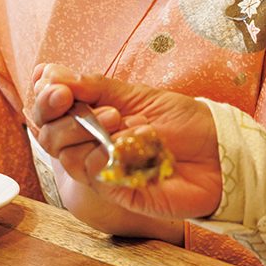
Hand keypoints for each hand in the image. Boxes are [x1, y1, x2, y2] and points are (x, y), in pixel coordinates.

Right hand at [32, 64, 221, 219]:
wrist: (220, 151)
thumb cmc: (183, 121)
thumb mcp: (137, 93)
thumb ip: (93, 86)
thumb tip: (49, 73)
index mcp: (93, 118)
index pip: (50, 112)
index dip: (45, 99)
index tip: (56, 86)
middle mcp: (92, 145)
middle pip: (49, 137)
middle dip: (59, 115)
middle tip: (78, 99)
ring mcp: (104, 170)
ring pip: (68, 157)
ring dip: (86, 132)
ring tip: (118, 117)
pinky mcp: (119, 192)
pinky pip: (96, 175)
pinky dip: (110, 154)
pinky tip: (135, 141)